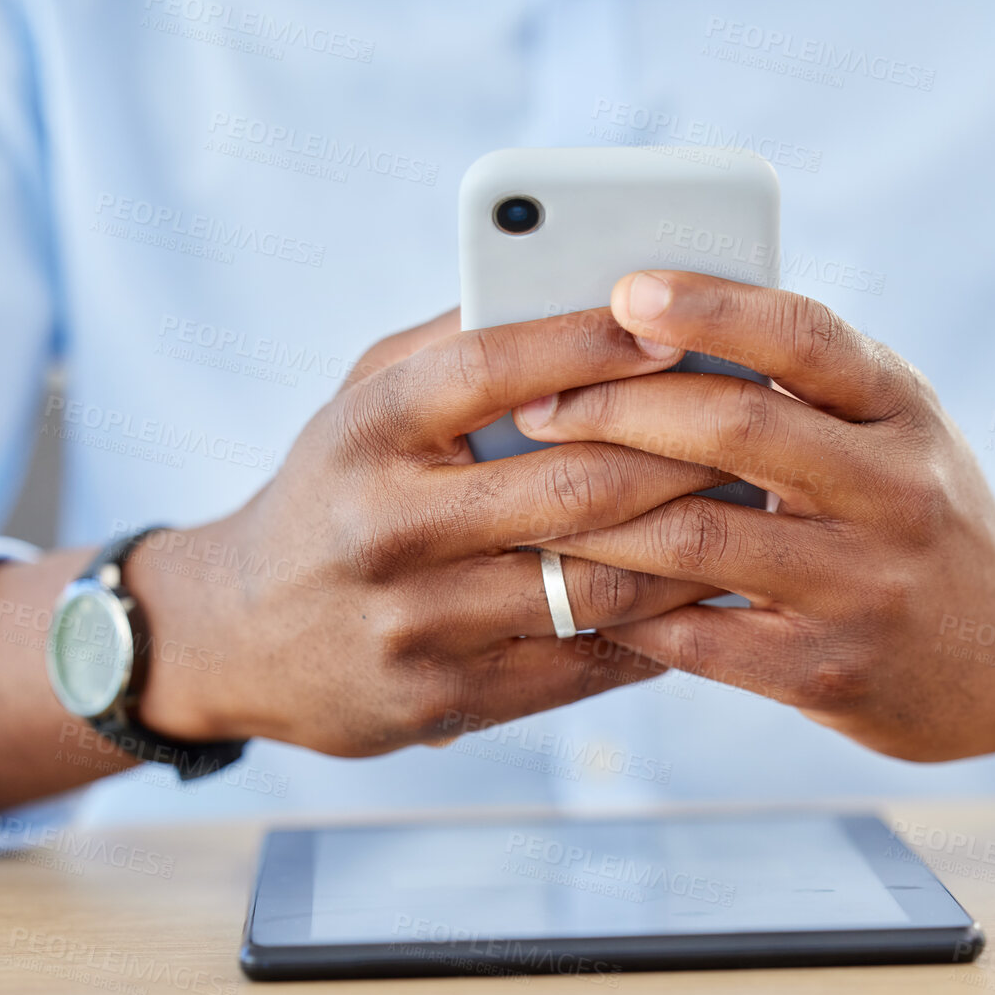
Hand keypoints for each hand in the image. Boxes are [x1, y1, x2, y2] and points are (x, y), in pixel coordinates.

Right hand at [131, 307, 729, 755]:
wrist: (235, 634)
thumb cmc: (333, 490)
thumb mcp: (361, 402)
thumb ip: (457, 346)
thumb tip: (585, 291)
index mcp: (366, 432)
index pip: (491, 370)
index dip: (591, 344)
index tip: (676, 328)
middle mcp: (384, 528)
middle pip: (570, 487)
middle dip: (681, 456)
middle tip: (759, 432)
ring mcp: (414, 625)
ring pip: (594, 586)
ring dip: (691, 553)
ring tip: (754, 517)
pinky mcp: (442, 702)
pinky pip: (581, 665)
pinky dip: (656, 633)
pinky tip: (704, 601)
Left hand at [512, 271, 994, 760]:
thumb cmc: (921, 513)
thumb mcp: (894, 428)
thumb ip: (802, 386)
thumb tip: (643, 331)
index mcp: (902, 408)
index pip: (803, 333)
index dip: (710, 306)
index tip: (623, 289)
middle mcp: (896, 489)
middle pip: (736, 427)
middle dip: (616, 409)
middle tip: (535, 408)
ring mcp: (866, 587)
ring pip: (699, 537)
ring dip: (596, 518)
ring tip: (531, 500)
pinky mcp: (831, 672)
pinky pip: (700, 636)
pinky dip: (627, 610)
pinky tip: (579, 589)